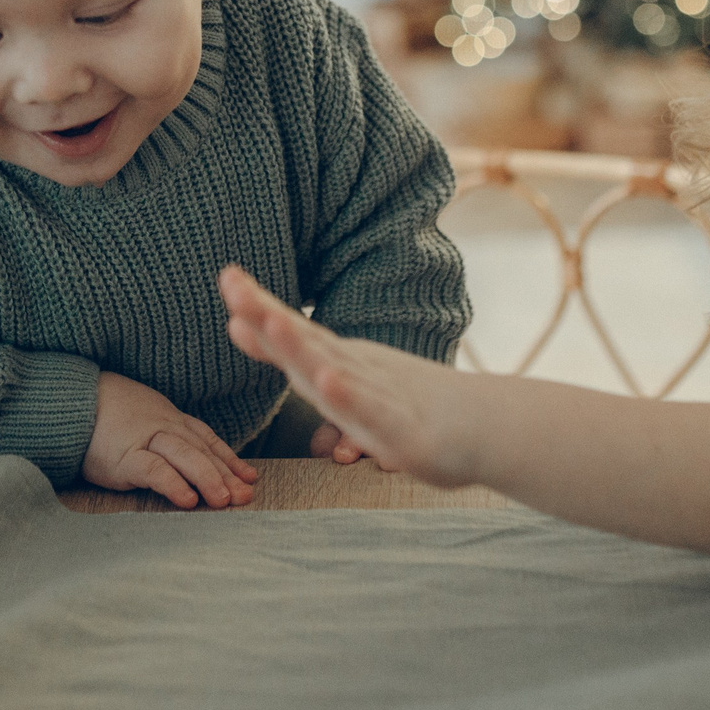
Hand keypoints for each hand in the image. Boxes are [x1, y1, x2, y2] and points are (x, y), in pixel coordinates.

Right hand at [82, 371, 258, 508]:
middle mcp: (163, 427)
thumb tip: (200, 457)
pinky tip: (187, 499)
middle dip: (225, 474)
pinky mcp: (123, 457)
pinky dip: (172, 483)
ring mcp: (144, 440)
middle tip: (245, 496)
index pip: (207, 440)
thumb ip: (171, 435)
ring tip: (223, 501)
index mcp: (170, 419)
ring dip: (207, 478)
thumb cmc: (108, 414)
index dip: (231, 459)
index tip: (250, 478)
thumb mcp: (147, 418)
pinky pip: (153, 469)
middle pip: (201, 450)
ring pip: (184, 456)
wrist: (70, 401)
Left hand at [220, 266, 475, 486]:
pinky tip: (330, 380)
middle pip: (304, 342)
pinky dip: (349, 396)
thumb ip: (286, 354)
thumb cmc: (400, 402)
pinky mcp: (402, 433)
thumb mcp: (333, 378)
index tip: (227, 277)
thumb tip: (234, 324)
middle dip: (267, 316)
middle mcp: (354, 372)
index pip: (290, 331)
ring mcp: (378, 399)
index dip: (257, 307)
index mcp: (336, 360)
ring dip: (301, 348)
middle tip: (231, 284)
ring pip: (334, 371)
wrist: (482, 426)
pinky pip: (371, 413)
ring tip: (271, 323)